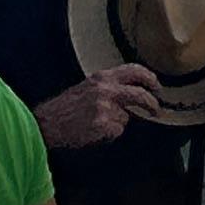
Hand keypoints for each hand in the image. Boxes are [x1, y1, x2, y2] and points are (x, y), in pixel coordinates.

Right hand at [37, 65, 167, 152]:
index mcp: (103, 77)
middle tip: (156, 110)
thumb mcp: (88, 86)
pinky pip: (116, 131)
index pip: (134, 70)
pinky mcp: (103, 126)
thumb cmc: (66, 107)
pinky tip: (93, 131)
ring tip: (97, 123)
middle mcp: (106, 90)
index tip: (157, 86)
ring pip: (126, 117)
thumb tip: (132, 93)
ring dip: (117, 122)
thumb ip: (110, 86)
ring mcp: (105, 108)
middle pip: (139, 95)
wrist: (48, 123)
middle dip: (151, 103)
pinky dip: (109, 134)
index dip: (149, 78)